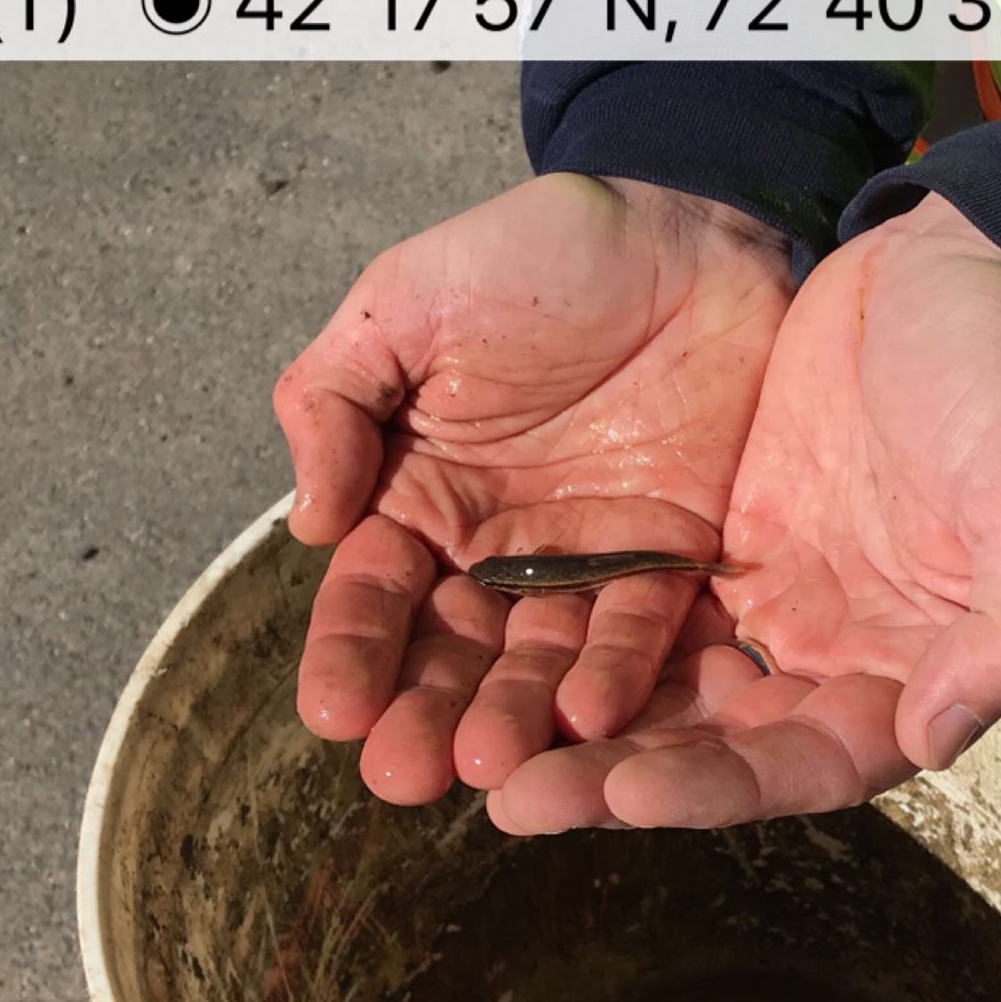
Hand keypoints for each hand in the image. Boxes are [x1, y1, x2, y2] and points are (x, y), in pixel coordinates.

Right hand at [272, 174, 791, 802]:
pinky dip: (615, 675)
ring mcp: (585, 564)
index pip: (374, 592)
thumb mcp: (408, 301)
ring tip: (489, 768)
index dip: (351, 652)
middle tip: (404, 777)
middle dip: (424, 714)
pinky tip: (587, 719)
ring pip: (540, 661)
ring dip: (513, 719)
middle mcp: (494, 549)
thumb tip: (308, 525)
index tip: (333, 712)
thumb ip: (339, 400)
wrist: (691, 224)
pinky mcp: (675, 561)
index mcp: (419, 495)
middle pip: (452, 651)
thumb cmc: (540, 251)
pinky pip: (641, 630)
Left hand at [490, 193, 1000, 831]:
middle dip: (616, 781)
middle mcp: (832, 661)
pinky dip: (568, 641)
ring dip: (575, 729)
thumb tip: (931, 740)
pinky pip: (631, 611)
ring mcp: (769, 605)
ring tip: (478, 753)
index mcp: (912, 674)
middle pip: (714, 749)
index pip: (806, 765)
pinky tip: (487, 655)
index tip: (626, 788)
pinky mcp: (716, 547)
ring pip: (659, 692)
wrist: (952, 262)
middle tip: (511, 800)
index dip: (719, 788)